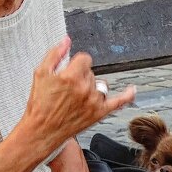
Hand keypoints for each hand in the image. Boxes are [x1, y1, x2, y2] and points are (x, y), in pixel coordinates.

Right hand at [22, 37, 135, 153]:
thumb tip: (66, 41)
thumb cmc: (39, 105)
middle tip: (67, 89)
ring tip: (77, 97)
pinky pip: (118, 102)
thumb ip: (55, 54)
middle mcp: (85, 88)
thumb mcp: (41, 74)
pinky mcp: (99, 113)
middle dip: (81, 76)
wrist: (41, 131)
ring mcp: (94, 101)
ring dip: (92, 87)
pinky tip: (132, 90)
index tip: (71, 69)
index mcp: (71, 76)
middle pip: (91, 72)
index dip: (76, 63)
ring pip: (100, 84)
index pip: (84, 58)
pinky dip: (127, 95)